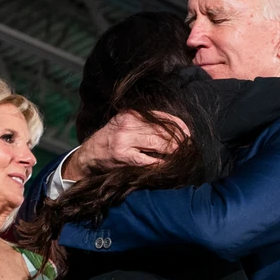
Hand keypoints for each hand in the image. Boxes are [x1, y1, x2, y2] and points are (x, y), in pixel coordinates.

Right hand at [64, 111, 188, 179]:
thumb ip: (146, 123)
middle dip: (178, 140)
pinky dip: (160, 163)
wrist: (89, 155)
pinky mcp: (123, 157)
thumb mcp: (126, 123)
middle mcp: (128, 124)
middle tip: (189, 146)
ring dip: (173, 151)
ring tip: (181, 155)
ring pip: (157, 144)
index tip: (189, 133)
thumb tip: (175, 129)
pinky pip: (148, 160)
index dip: (178, 125)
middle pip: (162, 131)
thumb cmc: (112, 139)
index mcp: (131, 113)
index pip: (161, 116)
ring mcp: (125, 140)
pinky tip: (168, 165)